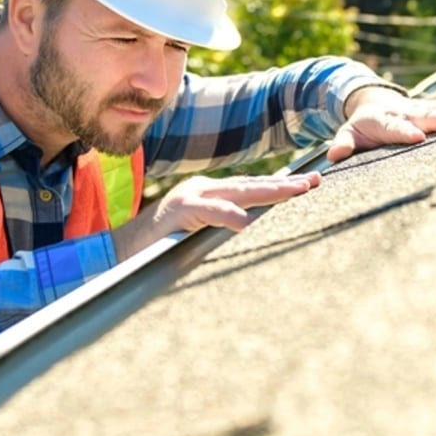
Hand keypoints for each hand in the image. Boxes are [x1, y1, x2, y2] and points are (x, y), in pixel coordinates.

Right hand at [111, 172, 321, 259]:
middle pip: (251, 185)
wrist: (119, 253)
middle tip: (316, 182)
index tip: (311, 184)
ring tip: (297, 192)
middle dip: (286, 184)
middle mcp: (203, 189)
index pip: (252, 188)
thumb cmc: (162, 250)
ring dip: (268, 191)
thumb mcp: (201, 238)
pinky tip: (247, 221)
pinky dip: (227, 215)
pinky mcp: (176, 211)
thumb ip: (225, 231)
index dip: (281, 187)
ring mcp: (189, 197)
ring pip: (236, 192)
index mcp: (210, 195)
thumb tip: (255, 233)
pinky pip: (206, 211)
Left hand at [325, 87, 435, 163]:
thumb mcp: (349, 134)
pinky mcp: (432, 107)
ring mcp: (420, 108)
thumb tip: (335, 155)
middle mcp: (404, 111)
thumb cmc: (362, 127)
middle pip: (423, 115)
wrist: (373, 101)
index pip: (394, 127)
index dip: (405, 132)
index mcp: (382, 120)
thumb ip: (344, 144)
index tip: (418, 137)